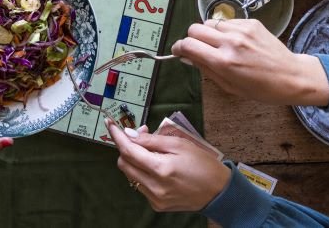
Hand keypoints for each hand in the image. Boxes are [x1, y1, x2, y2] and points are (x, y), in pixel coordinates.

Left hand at [107, 120, 229, 211]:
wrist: (218, 192)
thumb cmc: (202, 164)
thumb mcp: (179, 144)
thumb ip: (152, 140)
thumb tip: (129, 135)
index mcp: (161, 169)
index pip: (129, 151)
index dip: (117, 136)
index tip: (109, 124)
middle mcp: (154, 186)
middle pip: (124, 164)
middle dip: (126, 147)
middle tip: (141, 134)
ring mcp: (154, 198)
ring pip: (130, 175)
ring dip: (134, 160)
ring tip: (151, 150)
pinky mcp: (157, 205)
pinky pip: (140, 185)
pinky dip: (142, 172)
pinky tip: (156, 166)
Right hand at [171, 19, 328, 105]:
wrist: (292, 76)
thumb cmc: (261, 89)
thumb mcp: (230, 87)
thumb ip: (206, 70)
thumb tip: (187, 57)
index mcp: (223, 62)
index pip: (188, 45)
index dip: (178, 48)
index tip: (178, 51)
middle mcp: (230, 42)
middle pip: (195, 29)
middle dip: (191, 39)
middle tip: (198, 49)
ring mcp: (242, 30)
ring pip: (210, 22)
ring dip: (208, 33)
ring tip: (218, 44)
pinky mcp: (252, 22)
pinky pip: (227, 21)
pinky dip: (225, 30)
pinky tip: (235, 41)